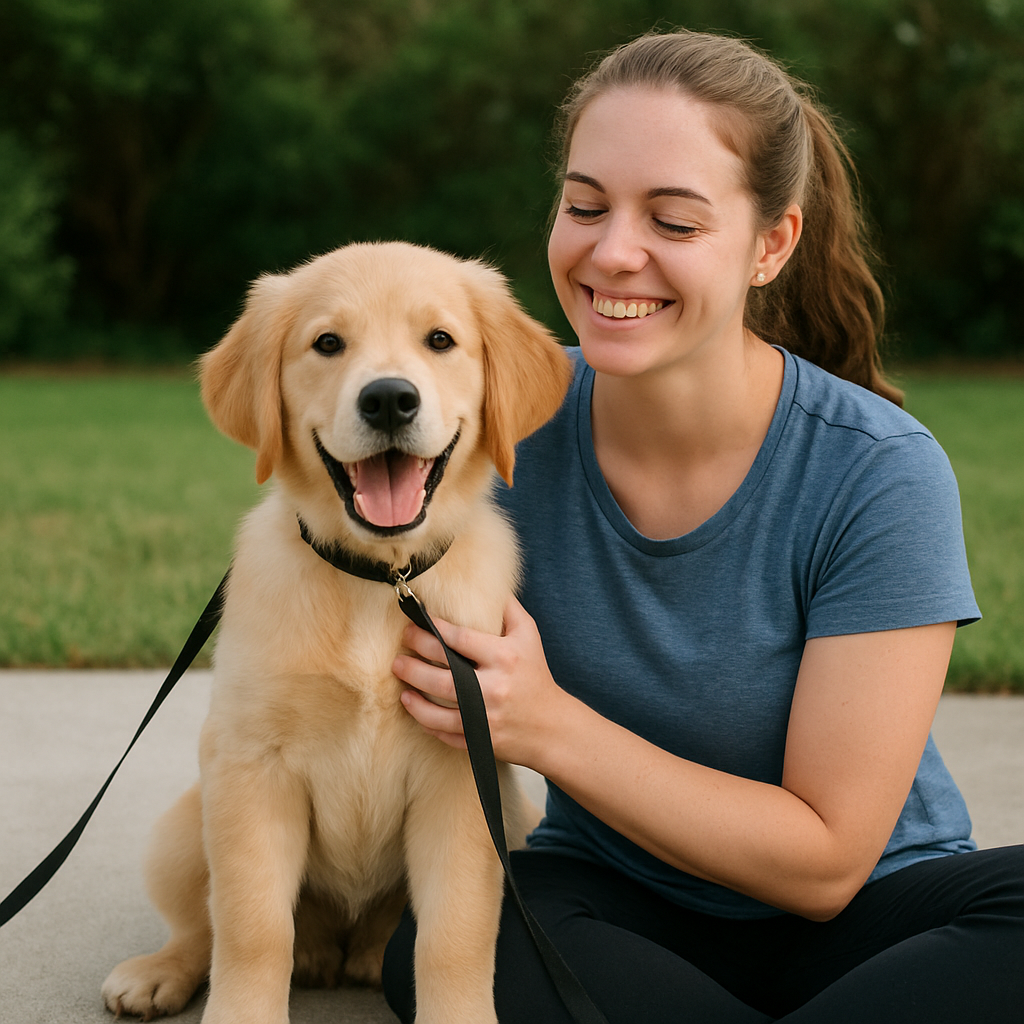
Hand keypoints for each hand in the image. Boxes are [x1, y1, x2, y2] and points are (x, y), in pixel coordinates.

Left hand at [393, 596, 560, 765]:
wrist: (551, 725)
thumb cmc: (535, 675)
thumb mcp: (529, 636)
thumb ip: (508, 609)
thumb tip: (487, 586)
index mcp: (505, 657)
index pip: (460, 640)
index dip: (434, 630)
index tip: (416, 623)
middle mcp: (494, 688)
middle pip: (444, 676)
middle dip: (415, 662)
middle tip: (399, 651)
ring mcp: (486, 718)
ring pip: (439, 711)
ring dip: (414, 698)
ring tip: (401, 682)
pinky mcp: (481, 741)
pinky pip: (446, 734)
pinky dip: (427, 723)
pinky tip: (415, 709)